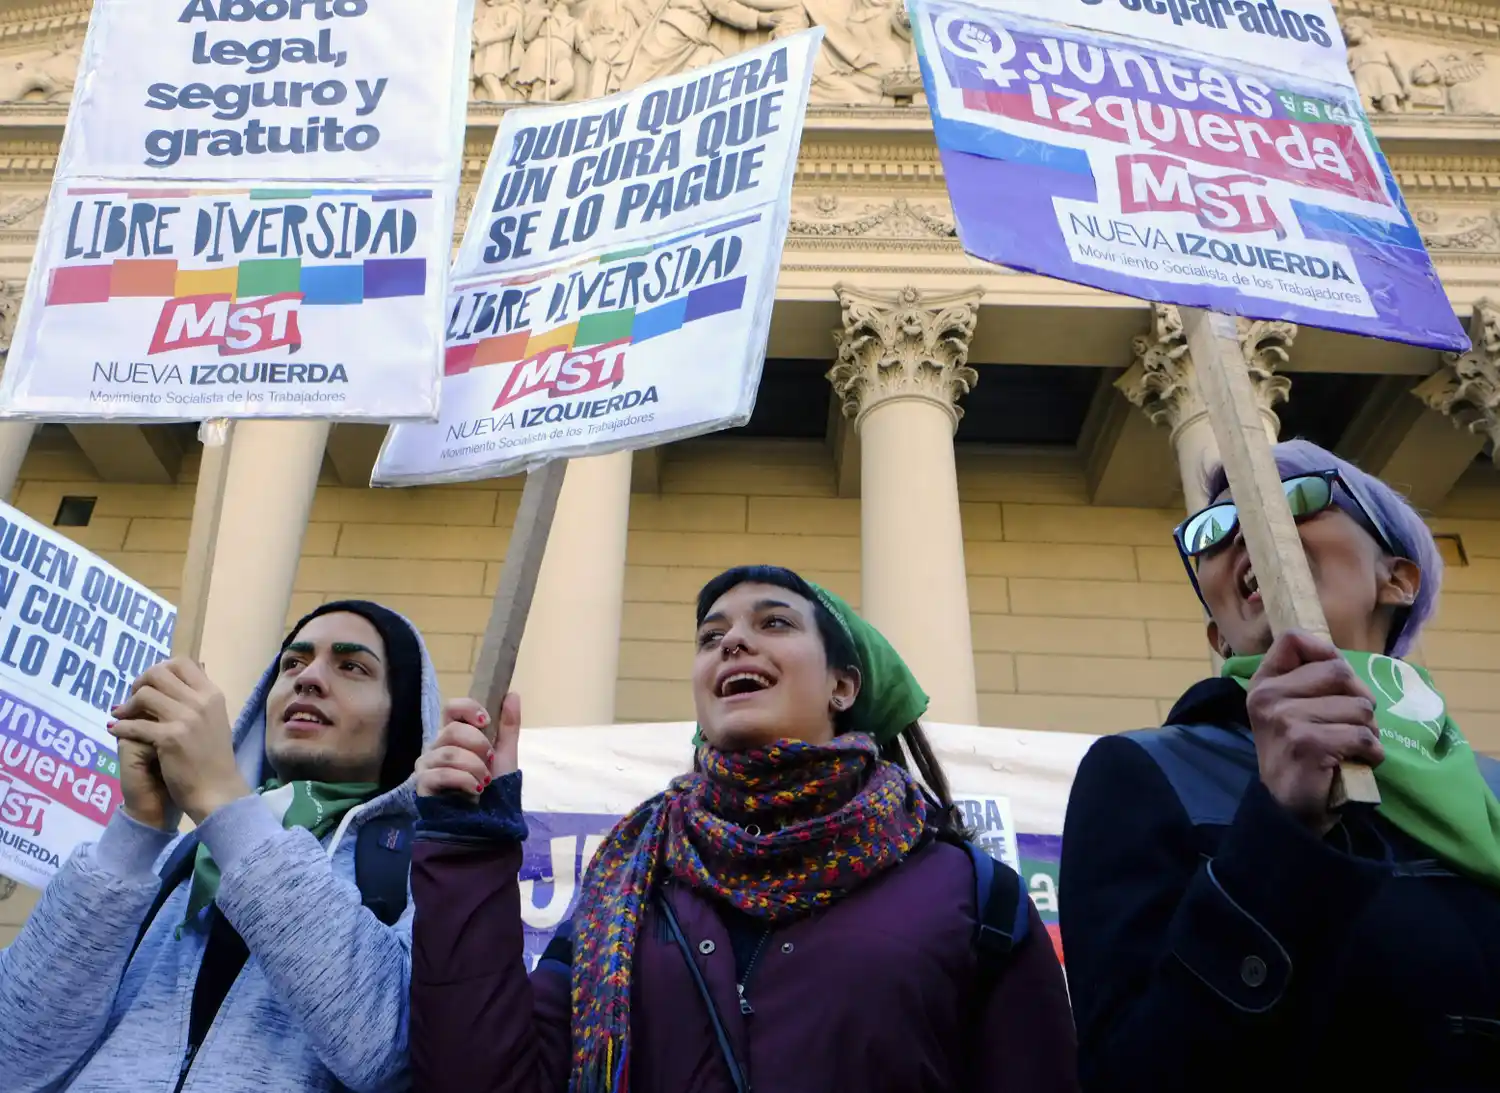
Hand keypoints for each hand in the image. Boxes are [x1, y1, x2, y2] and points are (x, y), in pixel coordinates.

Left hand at [109, 659, 251, 825]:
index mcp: (212, 695)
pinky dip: (121, 726)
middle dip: (140, 683)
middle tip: (133, 699)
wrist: (217, 791)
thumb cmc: (214, 758)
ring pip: (145, 694)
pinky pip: (136, 723)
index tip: (151, 684)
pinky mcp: (169, 738)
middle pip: (159, 673)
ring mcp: (186, 718)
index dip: (160, 669)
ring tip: (122, 715)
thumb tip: (192, 672)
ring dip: (128, 704)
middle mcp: (201, 701)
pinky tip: (116, 731)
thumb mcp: (215, 720)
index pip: (182, 663)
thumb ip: (201, 699)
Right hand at [415, 694, 519, 797]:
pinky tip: (474, 790)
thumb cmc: (493, 785)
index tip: (486, 721)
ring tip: (485, 781)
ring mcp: (427, 765)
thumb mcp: (505, 753)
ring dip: (475, 767)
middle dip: (478, 744)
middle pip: (452, 730)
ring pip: (448, 753)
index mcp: (455, 734)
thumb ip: (508, 725)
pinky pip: (441, 774)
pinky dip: (464, 781)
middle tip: (490, 760)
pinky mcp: (423, 784)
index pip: (451, 708)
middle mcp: (437, 746)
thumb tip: (512, 694)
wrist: (486, 819)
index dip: (468, 709)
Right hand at [1245, 630, 1384, 834]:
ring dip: (1368, 732)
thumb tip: (1340, 659)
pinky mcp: (1307, 743)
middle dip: (1358, 700)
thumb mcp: (1292, 710)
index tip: (1333, 683)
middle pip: (1339, 672)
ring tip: (1349, 749)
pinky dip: (1371, 753)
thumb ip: (1309, 680)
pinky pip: (1363, 736)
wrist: (1289, 810)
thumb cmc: (1300, 755)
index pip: (1293, 639)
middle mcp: (1267, 697)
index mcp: (1263, 684)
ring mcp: (1285, 719)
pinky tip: (1355, 763)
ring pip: (1359, 707)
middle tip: (1349, 726)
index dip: (1325, 653)